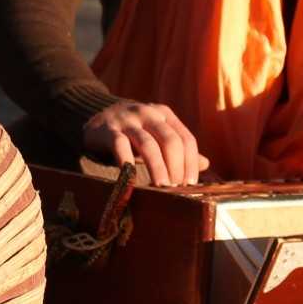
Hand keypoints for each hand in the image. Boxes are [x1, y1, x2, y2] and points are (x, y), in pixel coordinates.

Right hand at [81, 100, 210, 186]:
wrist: (96, 114)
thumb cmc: (133, 130)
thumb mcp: (158, 133)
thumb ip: (179, 148)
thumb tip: (206, 164)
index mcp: (165, 115)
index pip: (186, 139)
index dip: (191, 162)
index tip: (191, 185)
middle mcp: (149, 114)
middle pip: (170, 141)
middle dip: (176, 167)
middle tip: (177, 189)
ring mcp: (128, 120)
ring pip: (148, 144)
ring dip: (157, 167)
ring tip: (162, 187)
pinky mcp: (108, 130)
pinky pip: (120, 146)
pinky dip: (127, 162)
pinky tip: (132, 178)